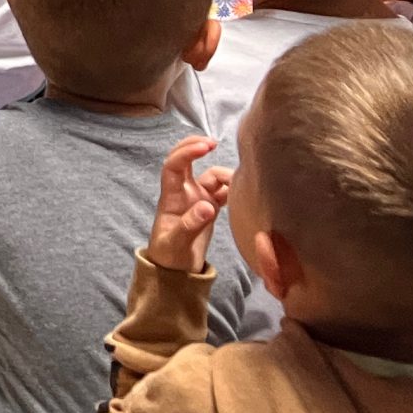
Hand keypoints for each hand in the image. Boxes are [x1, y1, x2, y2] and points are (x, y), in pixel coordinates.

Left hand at [145, 134, 232, 274]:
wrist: (175, 269)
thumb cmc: (169, 255)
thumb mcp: (177, 242)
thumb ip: (191, 224)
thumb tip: (208, 206)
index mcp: (171, 196)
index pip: (174, 165)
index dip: (187, 152)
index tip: (206, 147)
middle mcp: (184, 192)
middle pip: (186, 160)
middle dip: (197, 146)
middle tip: (214, 143)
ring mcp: (197, 198)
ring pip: (211, 176)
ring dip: (224, 174)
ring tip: (240, 183)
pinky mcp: (210, 208)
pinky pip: (223, 191)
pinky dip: (233, 188)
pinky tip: (244, 191)